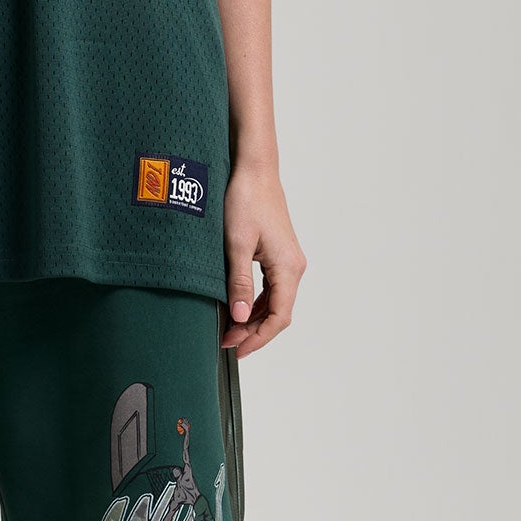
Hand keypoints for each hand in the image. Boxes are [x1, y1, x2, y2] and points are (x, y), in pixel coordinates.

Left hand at [221, 159, 305, 355]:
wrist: (254, 171)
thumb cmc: (246, 200)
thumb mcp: (236, 244)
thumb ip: (238, 282)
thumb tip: (237, 317)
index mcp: (288, 267)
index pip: (278, 317)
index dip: (259, 338)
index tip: (238, 349)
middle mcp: (294, 267)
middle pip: (278, 313)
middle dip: (253, 332)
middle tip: (226, 342)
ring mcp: (288, 261)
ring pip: (274, 302)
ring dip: (253, 319)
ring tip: (229, 330)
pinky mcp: (279, 255)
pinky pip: (271, 289)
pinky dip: (255, 303)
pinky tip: (237, 309)